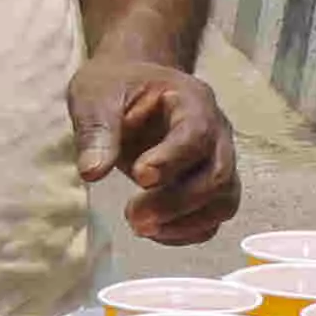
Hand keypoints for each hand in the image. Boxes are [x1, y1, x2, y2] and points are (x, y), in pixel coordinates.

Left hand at [68, 53, 237, 244]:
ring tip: (140, 226)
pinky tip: (152, 230)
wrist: (132, 84)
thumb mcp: (95, 96)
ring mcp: (218, 160)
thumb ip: (96, 131)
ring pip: (223, 201)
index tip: (139, 177)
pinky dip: (186, 231)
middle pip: (217, 175)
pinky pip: (213, 217)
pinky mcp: (210, 185)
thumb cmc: (116, 86)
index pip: (197, 134)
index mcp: (192, 100)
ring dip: (184, 222)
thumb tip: (92, 173)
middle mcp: (216, 131)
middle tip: (132, 217)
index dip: (172, 160)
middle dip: (176, 203)